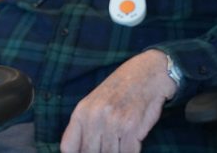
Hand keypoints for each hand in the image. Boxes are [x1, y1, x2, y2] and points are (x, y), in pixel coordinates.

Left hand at [59, 49, 176, 152]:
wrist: (148, 73)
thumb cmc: (120, 90)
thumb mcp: (94, 103)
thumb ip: (84, 127)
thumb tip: (78, 151)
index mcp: (81, 112)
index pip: (68, 147)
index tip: (87, 151)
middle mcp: (94, 117)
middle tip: (110, 144)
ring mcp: (113, 122)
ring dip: (117, 151)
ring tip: (122, 140)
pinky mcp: (132, 126)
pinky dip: (131, 152)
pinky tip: (132, 142)